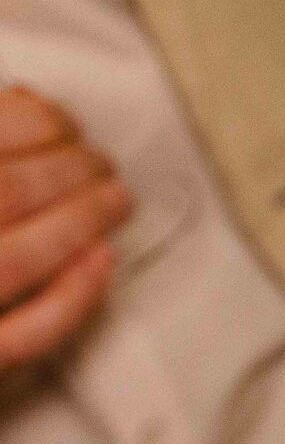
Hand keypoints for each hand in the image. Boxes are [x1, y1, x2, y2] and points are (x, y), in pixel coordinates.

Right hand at [0, 86, 129, 369]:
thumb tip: (24, 105)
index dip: (31, 122)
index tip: (62, 120)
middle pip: (3, 192)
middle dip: (67, 169)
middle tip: (100, 160)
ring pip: (15, 260)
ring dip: (80, 221)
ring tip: (114, 198)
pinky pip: (19, 338)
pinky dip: (69, 298)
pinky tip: (101, 260)